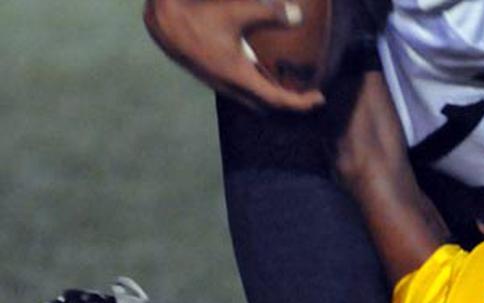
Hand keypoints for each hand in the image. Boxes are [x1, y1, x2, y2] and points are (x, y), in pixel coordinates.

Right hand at [144, 0, 324, 111]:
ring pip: (255, 103)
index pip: (277, 101)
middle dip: (292, 107)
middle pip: (268, 109)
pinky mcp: (216, 80)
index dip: (301, 104)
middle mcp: (231, 87)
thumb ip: (270, 13)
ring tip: (295, 90)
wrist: (163, 21)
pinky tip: (269, 78)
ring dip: (276, 101)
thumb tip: (298, 15)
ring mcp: (221, 86)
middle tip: (311, 97)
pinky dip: (262, 92)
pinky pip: (245, 94)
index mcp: (239, 77)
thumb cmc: (198, 16)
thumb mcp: (237, 11)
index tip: (318, 98)